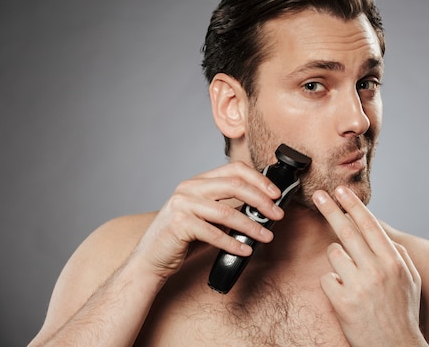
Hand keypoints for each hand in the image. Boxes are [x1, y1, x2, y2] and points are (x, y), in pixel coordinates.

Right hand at [133, 161, 281, 279]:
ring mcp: (182, 204)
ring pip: (227, 212)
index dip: (259, 179)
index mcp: (198, 181)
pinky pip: (214, 234)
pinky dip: (233, 243)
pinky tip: (245, 250)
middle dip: (261, 200)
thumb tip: (263, 208)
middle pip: (235, 185)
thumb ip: (227, 207)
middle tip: (277, 215)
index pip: (234, 169)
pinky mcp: (179, 224)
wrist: (150, 258)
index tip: (276, 194)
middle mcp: (189, 188)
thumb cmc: (182, 238)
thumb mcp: (206, 216)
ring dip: (252, 226)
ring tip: (267, 236)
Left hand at [313, 186, 428, 346]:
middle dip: (331, 209)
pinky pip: (328, 278)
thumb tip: (382, 233)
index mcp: (394, 261)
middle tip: (319, 194)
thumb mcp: (410, 280)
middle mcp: (377, 270)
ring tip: (351, 278)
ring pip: (334, 253)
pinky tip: (346, 296)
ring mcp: (359, 285)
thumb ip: (397, 254)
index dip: (353, 205)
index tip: (341, 191)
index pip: (369, 225)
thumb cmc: (403, 313)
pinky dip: (334, 284)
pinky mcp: (343, 301)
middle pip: (347, 230)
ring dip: (338, 260)